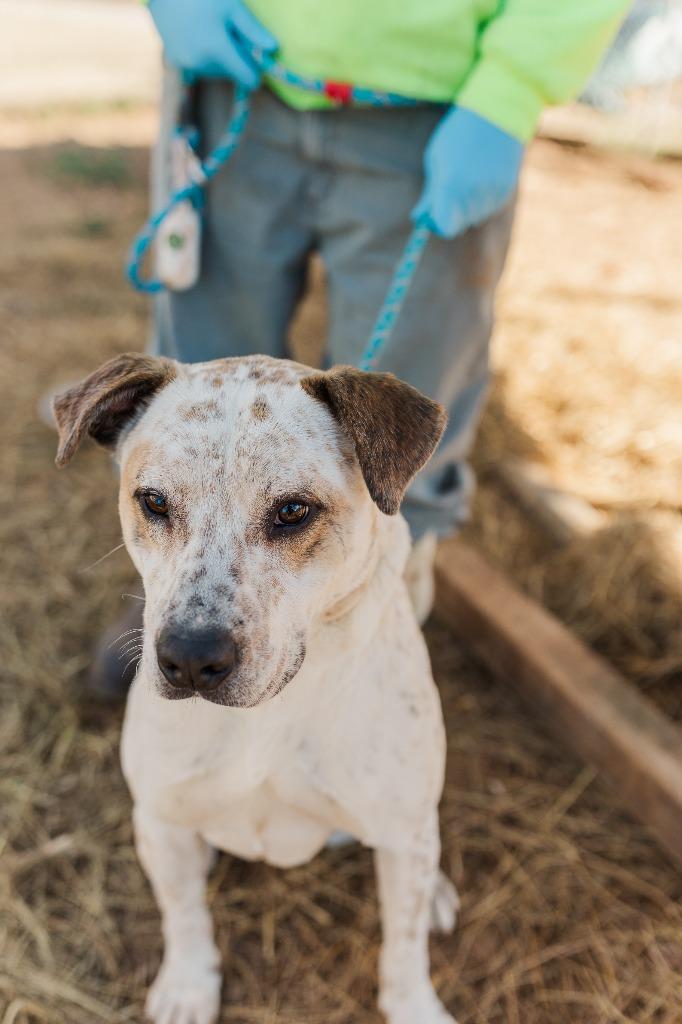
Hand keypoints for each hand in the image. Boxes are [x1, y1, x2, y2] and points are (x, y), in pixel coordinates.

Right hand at [148, 0, 276, 87]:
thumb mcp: (232, 6)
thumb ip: (252, 30)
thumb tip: (273, 49)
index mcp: (217, 49)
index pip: (247, 77)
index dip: (256, 73)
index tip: (259, 67)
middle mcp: (201, 62)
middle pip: (231, 73)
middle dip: (236, 59)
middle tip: (229, 33)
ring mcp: (187, 64)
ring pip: (216, 71)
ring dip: (220, 59)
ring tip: (212, 31)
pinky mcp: (177, 62)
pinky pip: (201, 67)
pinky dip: (205, 57)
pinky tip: (200, 36)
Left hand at [413, 107, 522, 238]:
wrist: (497, 112)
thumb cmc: (458, 134)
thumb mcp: (436, 159)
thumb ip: (429, 193)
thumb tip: (419, 219)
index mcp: (452, 187)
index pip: (445, 229)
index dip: (438, 225)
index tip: (433, 213)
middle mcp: (474, 195)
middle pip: (460, 225)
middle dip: (452, 214)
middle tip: (451, 189)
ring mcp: (493, 194)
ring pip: (475, 218)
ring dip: (468, 207)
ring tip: (468, 176)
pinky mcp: (507, 191)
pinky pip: (489, 207)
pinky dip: (483, 199)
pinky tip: (482, 175)